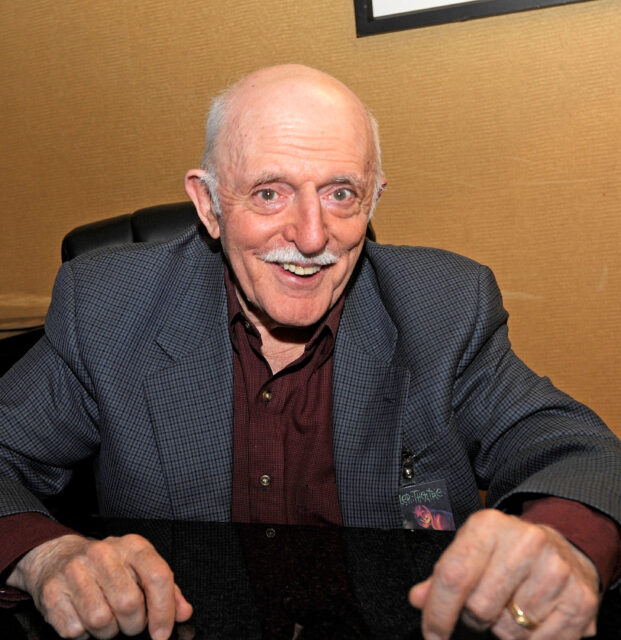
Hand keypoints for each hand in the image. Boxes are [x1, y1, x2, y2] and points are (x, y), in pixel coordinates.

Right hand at [7, 533, 192, 639]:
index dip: (164, 610)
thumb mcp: (139, 568)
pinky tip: (85, 617)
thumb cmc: (107, 567)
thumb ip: (166, 589)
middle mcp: (104, 553)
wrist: (58, 557)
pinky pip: (75, 630)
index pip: (157, 576)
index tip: (162, 633)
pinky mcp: (52, 591)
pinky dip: (84, 634)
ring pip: (101, 620)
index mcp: (132, 546)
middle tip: (129, 622)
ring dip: (109, 631)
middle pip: (129, 604)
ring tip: (107, 619)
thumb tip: (184, 612)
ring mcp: (75, 570)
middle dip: (133, 625)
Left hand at [409, 509, 599, 639]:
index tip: (432, 634)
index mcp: (488, 525)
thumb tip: (417, 599)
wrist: (561, 547)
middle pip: (480, 608)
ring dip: (503, 629)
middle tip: (483, 607)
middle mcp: (525, 541)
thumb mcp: (470, 550)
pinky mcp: (580, 599)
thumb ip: (442, 576)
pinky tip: (532, 618)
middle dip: (474, 618)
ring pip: (509, 630)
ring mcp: (556, 570)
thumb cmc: (504, 551)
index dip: (438, 612)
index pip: (453, 576)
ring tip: (510, 607)